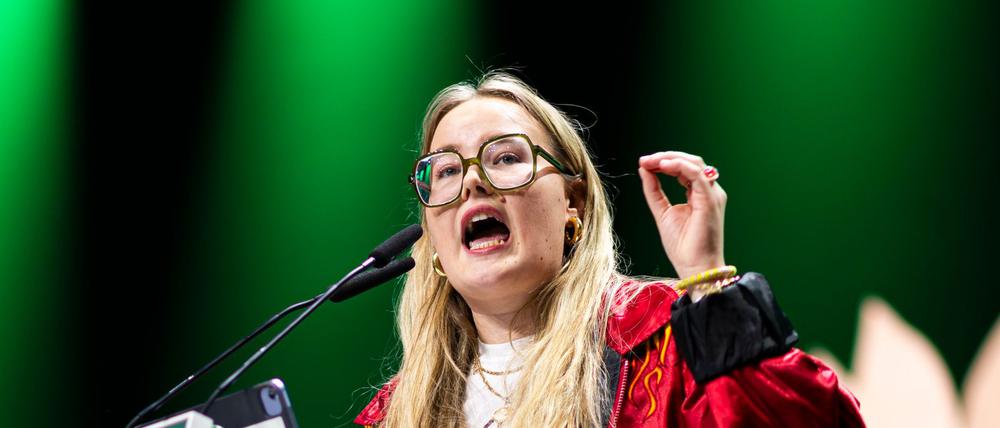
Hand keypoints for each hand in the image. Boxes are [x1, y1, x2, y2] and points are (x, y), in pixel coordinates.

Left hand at [638, 151, 726, 291]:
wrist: (695, 268)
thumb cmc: (683, 246)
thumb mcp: (662, 212)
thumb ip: (654, 190)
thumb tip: (644, 169)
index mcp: (699, 194)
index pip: (684, 168)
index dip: (664, 162)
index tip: (643, 162)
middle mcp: (709, 191)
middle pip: (691, 162)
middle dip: (666, 156)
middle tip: (645, 159)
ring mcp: (712, 195)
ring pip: (695, 164)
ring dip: (671, 158)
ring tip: (651, 161)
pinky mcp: (710, 201)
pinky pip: (697, 175)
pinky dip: (680, 166)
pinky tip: (663, 166)